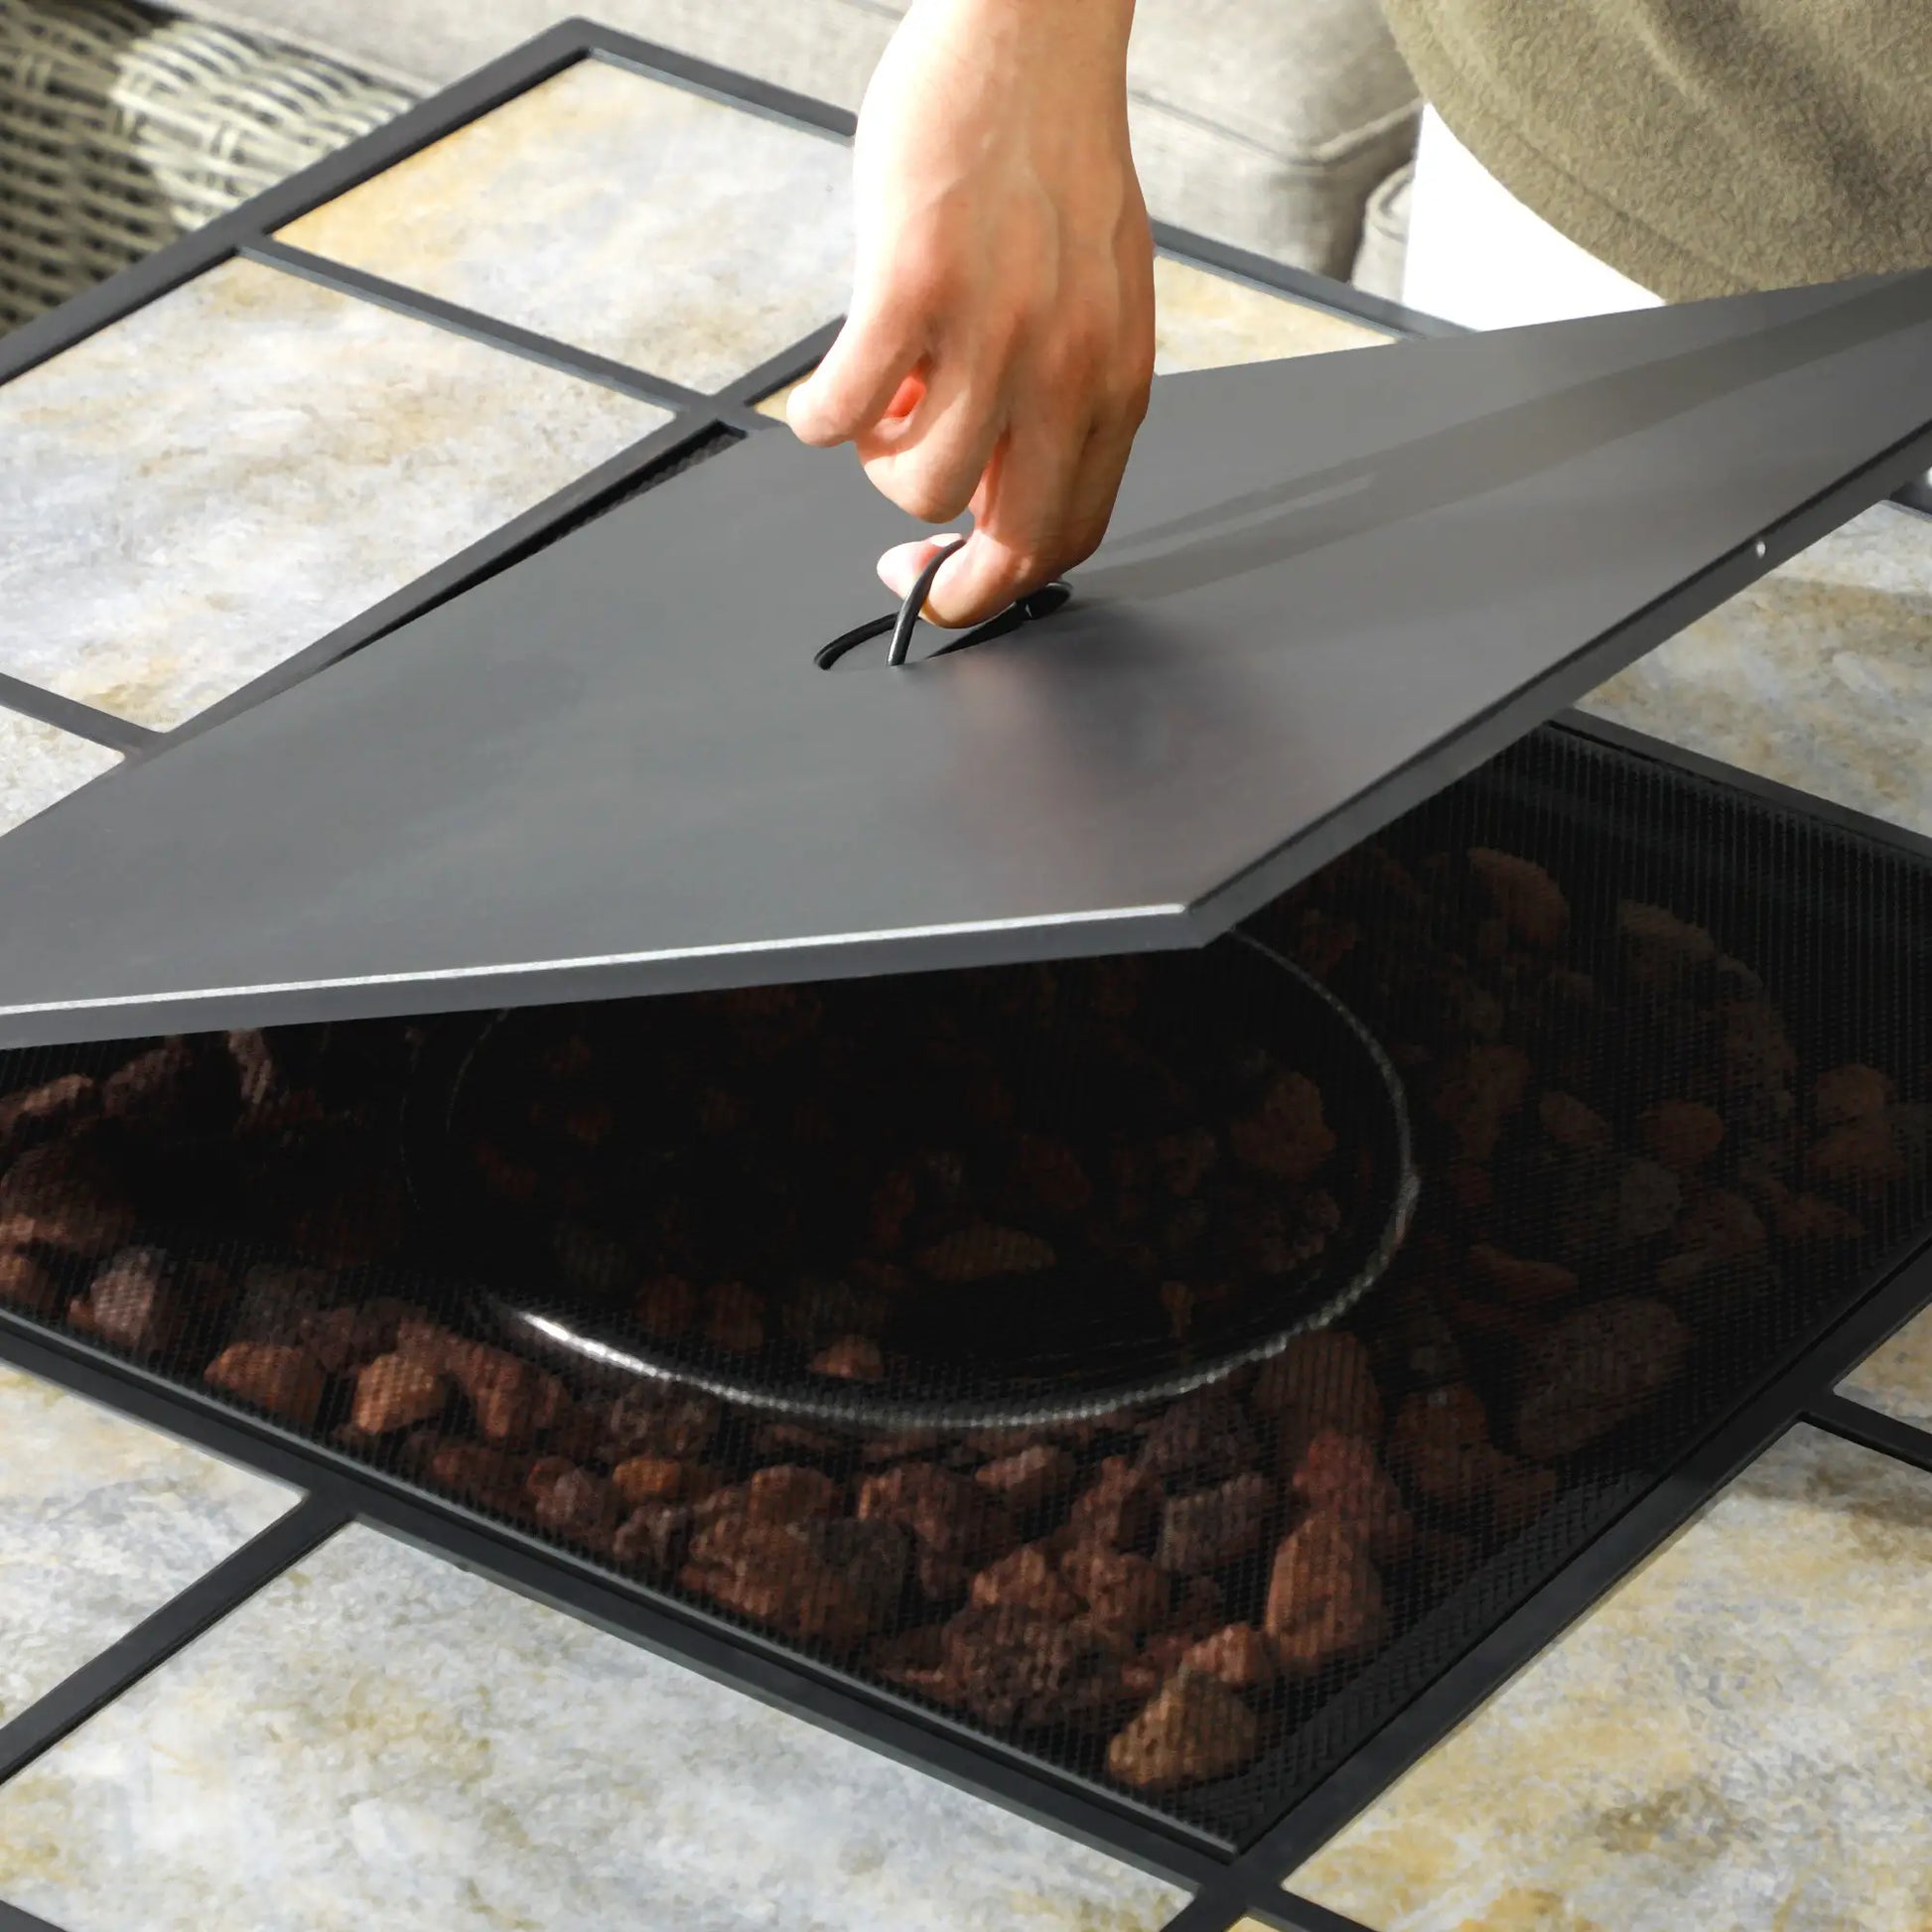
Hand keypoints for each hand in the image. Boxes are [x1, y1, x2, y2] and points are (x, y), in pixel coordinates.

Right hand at [786, 0, 1154, 627]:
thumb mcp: (1095, 301)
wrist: (1030, 34)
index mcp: (1113, 380)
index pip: (1067, 534)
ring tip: (884, 395)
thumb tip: (996, 488)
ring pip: (920, 483)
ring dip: (882, 462)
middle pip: (1005, 539)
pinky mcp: (914, 286)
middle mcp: (1064, 368)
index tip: (948, 583)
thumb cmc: (1051, 161)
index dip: (999, 583)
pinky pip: (845, 413)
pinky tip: (828, 385)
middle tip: (893, 550)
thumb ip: (1062, 396)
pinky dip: (821, 418)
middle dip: (941, 572)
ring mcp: (991, 330)